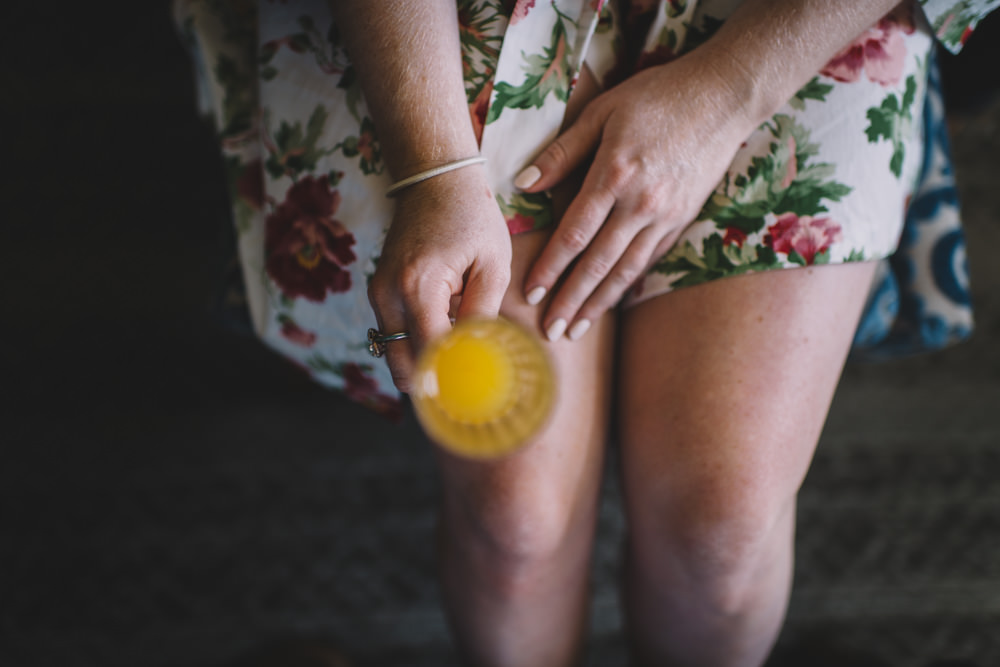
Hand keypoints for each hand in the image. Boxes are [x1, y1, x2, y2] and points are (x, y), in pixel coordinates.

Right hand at [368, 167, 511, 392]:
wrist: (434, 179)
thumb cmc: (471, 217)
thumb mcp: (492, 264)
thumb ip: (483, 314)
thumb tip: (479, 360)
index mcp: (418, 286)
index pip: (429, 354)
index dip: (450, 381)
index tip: (472, 396)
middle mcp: (388, 294)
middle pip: (403, 367)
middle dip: (432, 383)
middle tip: (466, 387)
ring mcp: (378, 295)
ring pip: (396, 355)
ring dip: (424, 363)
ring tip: (459, 356)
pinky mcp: (379, 294)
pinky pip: (395, 336)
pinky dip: (417, 344)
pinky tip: (446, 334)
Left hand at [517, 52, 757, 340]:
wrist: (723, 96)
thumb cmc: (656, 96)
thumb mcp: (602, 112)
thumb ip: (562, 152)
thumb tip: (523, 184)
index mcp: (615, 175)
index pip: (574, 234)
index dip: (550, 268)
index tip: (531, 295)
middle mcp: (641, 204)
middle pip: (598, 264)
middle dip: (571, 301)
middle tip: (549, 332)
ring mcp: (665, 216)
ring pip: (626, 270)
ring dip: (598, 304)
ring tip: (576, 330)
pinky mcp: (682, 219)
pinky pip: (649, 260)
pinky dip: (627, 284)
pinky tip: (610, 301)